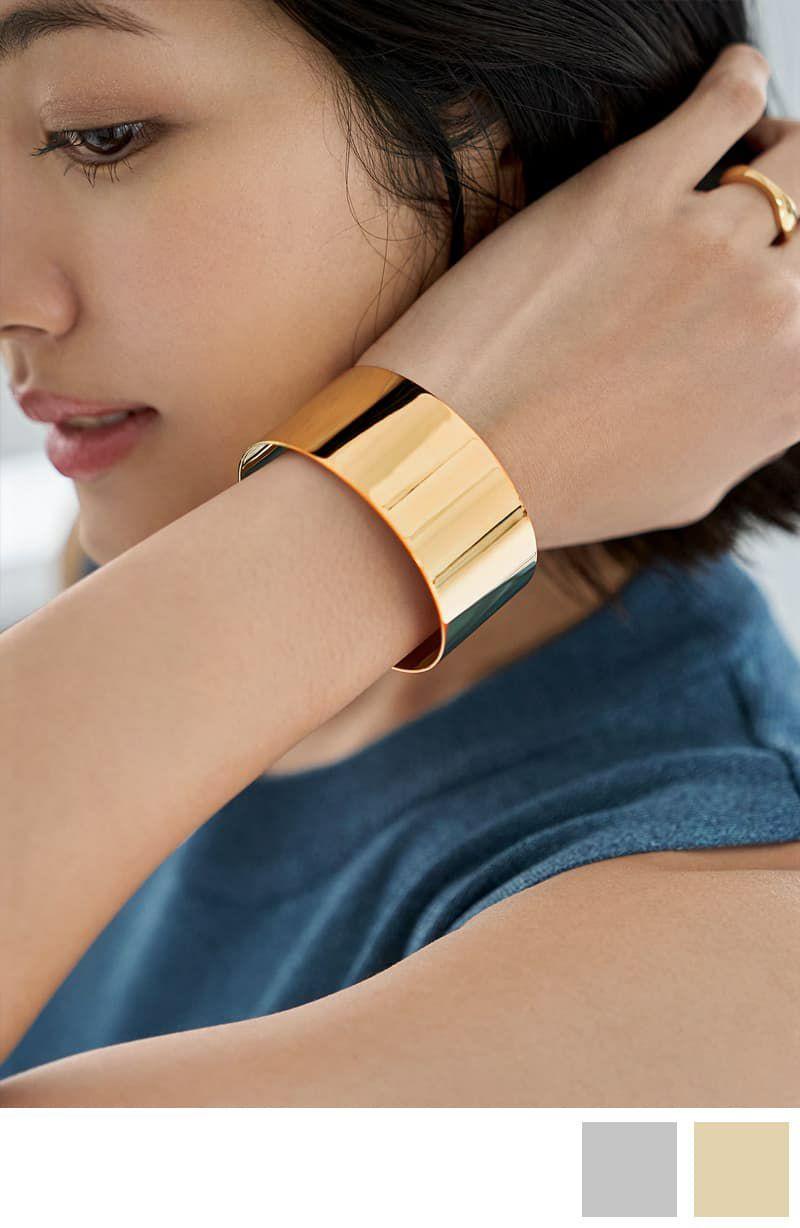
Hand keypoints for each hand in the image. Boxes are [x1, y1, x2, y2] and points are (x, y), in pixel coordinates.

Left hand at [358, 43, 799, 549]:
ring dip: (772, 151)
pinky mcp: (636, 186)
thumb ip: (755, 419)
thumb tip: (772, 377)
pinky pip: (729, 94)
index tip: (783, 267)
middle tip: (763, 210)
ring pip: (795, 151)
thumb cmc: (566, 487)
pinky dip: (739, 83)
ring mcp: (712, 243)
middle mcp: (776, 312)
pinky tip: (728, 91)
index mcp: (793, 389)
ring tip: (737, 158)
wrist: (459, 462)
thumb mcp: (693, 485)